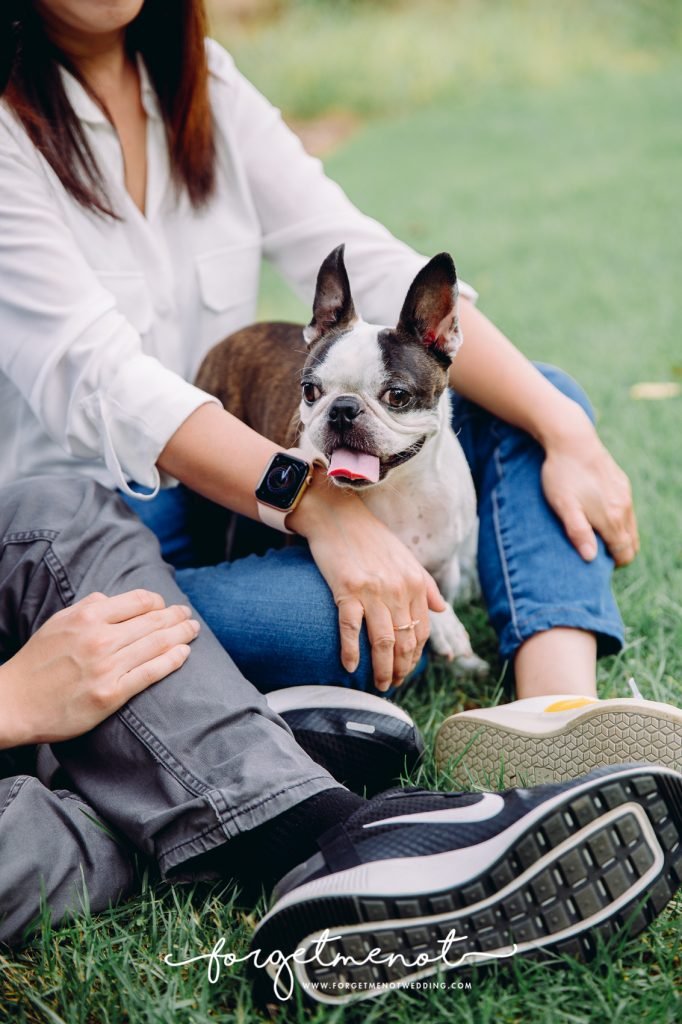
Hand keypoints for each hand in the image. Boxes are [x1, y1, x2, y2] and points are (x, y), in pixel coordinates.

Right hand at [0, 590, 199, 747]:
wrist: (14, 703)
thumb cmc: (37, 662)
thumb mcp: (58, 622)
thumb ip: (88, 606)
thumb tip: (112, 597)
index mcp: (88, 615)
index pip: (139, 601)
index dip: (158, 603)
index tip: (165, 607)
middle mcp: (100, 638)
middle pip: (153, 621)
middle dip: (177, 617)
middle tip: (189, 617)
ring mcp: (107, 666)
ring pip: (157, 644)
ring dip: (181, 635)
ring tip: (193, 631)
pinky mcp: (110, 694)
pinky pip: (150, 673)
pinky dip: (172, 660)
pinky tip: (184, 654)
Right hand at [291, 477, 445, 690]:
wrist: (337, 515)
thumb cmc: (370, 537)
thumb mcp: (405, 557)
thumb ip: (426, 585)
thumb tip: (442, 608)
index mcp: (414, 583)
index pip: (421, 630)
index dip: (415, 656)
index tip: (405, 670)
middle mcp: (398, 588)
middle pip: (404, 640)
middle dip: (400, 668)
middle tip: (391, 684)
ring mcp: (372, 590)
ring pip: (383, 640)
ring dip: (381, 668)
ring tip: (377, 683)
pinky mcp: (346, 589)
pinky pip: (351, 628)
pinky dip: (351, 651)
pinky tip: (349, 667)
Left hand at [541, 415, 638, 565]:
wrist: (572, 441)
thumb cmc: (563, 476)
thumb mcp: (564, 506)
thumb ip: (578, 533)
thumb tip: (591, 558)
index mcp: (612, 518)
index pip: (624, 552)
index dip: (614, 563)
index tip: (599, 565)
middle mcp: (624, 508)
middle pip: (631, 542)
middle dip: (619, 552)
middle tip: (597, 553)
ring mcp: (625, 494)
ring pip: (630, 526)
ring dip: (619, 536)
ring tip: (597, 536)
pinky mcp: (622, 483)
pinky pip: (626, 510)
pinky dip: (619, 520)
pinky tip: (600, 515)